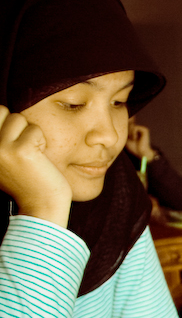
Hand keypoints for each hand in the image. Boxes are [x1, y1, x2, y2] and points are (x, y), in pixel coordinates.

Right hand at [0, 105, 71, 224]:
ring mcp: (0, 147)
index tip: (15, 147)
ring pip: (19, 118)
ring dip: (30, 134)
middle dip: (17, 125)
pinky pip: (34, 130)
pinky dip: (41, 142)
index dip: (6, 124)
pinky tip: (39, 159)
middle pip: (3, 111)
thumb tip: (1, 110)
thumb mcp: (1, 157)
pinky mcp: (21, 150)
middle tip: (23, 147)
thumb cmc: (25, 180)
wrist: (40, 206)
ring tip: (30, 154)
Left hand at [125, 119, 154, 159]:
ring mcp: (142, 129)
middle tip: (130, 137)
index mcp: (134, 130)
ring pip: (132, 126)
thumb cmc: (133, 147)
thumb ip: (125, 131)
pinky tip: (135, 138)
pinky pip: (135, 127)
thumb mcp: (126, 138)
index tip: (126, 117)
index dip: (127, 120)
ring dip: (130, 133)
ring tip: (132, 139)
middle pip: (130, 122)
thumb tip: (123, 123)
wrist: (141, 153)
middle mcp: (139, 128)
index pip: (129, 122)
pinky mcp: (145, 130)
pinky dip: (133, 133)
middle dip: (128, 128)